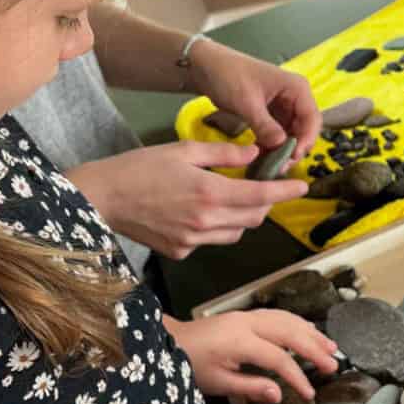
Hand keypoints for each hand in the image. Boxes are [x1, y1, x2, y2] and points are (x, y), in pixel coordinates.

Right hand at [66, 143, 306, 259]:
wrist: (101, 198)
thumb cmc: (140, 167)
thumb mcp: (184, 150)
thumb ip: (224, 154)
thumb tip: (254, 153)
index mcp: (209, 193)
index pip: (261, 195)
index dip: (286, 191)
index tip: (302, 187)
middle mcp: (206, 222)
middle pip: (254, 217)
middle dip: (264, 202)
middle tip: (262, 184)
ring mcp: (193, 242)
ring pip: (236, 232)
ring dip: (242, 216)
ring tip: (229, 196)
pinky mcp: (181, 252)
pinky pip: (212, 241)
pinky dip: (216, 227)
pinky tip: (198, 211)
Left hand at [166, 309, 337, 400]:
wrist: (172, 341)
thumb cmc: (191, 364)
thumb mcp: (218, 383)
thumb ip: (250, 388)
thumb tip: (279, 395)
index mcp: (240, 342)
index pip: (279, 359)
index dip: (297, 377)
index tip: (310, 393)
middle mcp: (247, 324)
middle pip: (289, 332)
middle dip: (314, 348)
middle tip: (332, 364)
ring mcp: (247, 316)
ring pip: (286, 319)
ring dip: (310, 332)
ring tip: (330, 346)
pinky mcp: (245, 316)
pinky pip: (277, 315)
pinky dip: (296, 322)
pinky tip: (307, 330)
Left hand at [188, 40, 320, 161]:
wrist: (206, 67)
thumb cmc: (228, 76)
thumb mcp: (247, 102)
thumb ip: (265, 125)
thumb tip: (281, 146)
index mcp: (296, 88)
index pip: (312, 119)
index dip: (306, 140)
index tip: (292, 157)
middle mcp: (295, 97)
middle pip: (304, 130)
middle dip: (293, 149)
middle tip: (278, 167)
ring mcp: (283, 106)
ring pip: (291, 135)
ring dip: (281, 151)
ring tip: (267, 166)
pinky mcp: (270, 114)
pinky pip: (277, 135)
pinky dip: (271, 147)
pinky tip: (260, 158)